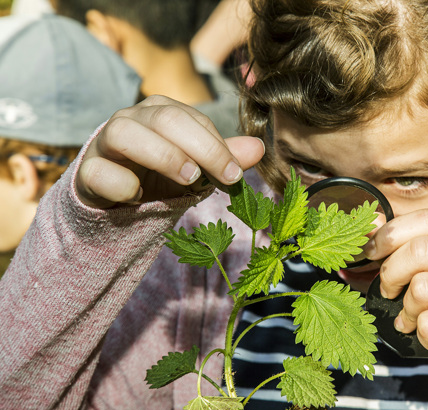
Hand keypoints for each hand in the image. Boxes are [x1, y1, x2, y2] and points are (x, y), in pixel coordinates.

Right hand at [76, 95, 264, 208]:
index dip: (219, 146)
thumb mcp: (195, 168)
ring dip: (163, 156)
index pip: (194, 119)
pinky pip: (100, 173)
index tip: (235, 174)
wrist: (115, 197)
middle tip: (226, 177)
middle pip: (166, 119)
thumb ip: (223, 157)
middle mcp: (132, 118)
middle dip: (203, 148)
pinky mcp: (87, 171)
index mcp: (160, 112)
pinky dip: (123, 186)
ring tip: (187, 179)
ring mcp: (104, 142)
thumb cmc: (158, 176)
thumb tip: (259, 148)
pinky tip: (138, 198)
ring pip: (125, 133)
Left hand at [364, 209, 427, 395]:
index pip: (427, 219)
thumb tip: (370, 222)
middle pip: (420, 250)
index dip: (391, 234)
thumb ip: (404, 247)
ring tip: (416, 319)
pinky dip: (422, 335)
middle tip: (388, 292)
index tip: (371, 253)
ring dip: (408, 309)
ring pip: (422, 288)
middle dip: (391, 273)